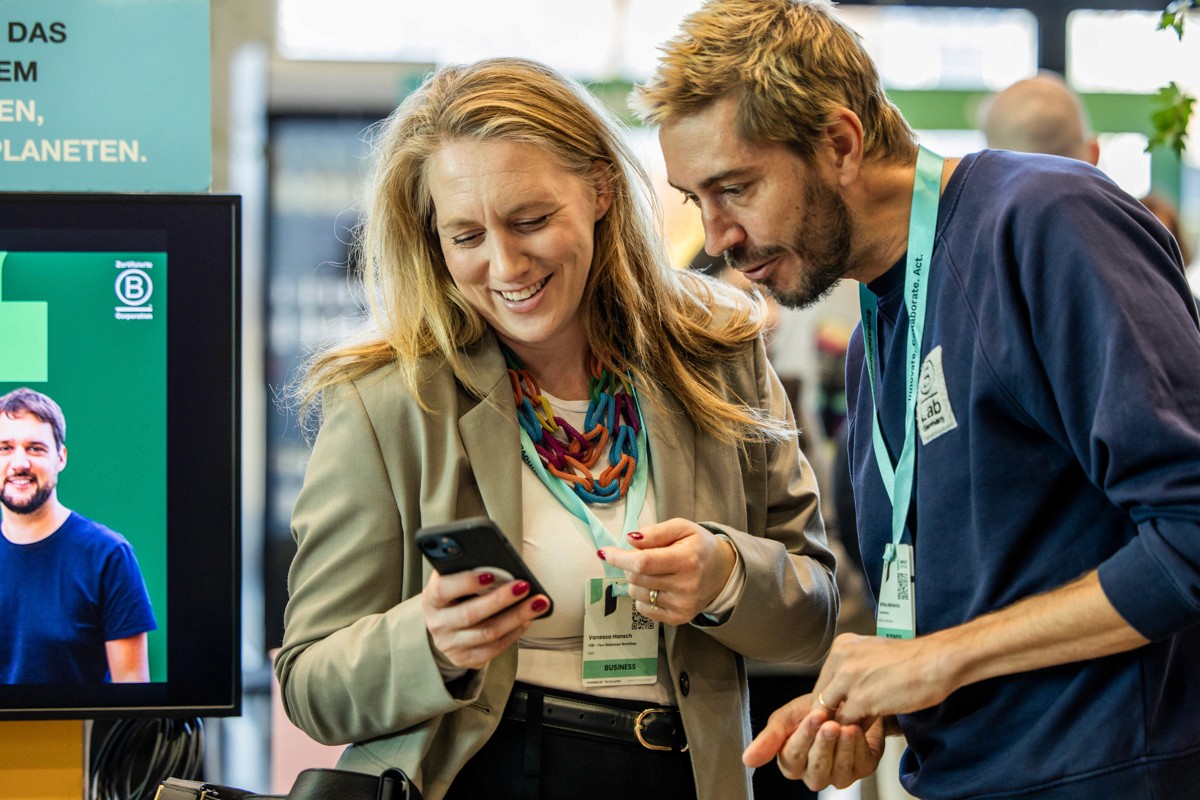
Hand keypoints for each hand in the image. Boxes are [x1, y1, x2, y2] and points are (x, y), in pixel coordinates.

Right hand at [421, 569, 549, 669]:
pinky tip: (528, 619)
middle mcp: (438, 624)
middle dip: (501, 599)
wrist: (445, 625)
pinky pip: (494, 648)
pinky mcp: (466, 658)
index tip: (491, 574)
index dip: (466, 582)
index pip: (443, 589)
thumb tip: (499, 561)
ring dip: (516, 617)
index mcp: (432, 599)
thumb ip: (467, 569)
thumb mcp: (452, 580)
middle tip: (524, 586)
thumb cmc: (455, 595)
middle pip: (471, 614)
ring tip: (537, 603)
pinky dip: (514, 632)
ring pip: (487, 633)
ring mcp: (451, 645)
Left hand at [597, 518, 735, 624]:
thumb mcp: (682, 527)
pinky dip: (643, 596)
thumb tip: (630, 539)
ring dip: (636, 581)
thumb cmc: (699, 546)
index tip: (604, 552)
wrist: (723, 572)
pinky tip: (657, 586)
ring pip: (637, 594)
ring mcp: (682, 605)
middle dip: (629, 566)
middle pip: (636, 578)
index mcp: (686, 560)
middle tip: (640, 557)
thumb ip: (656, 532)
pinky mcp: (679, 618)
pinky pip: (644, 609)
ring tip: (653, 572)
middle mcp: (685, 586)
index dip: (619, 558)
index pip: (643, 563)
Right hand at [743, 693, 884, 790]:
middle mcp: (814, 773)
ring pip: (838, 769)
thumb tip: (747, 760)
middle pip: (816, 767)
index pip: (793, 756)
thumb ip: (768, 738)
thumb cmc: (814, 708)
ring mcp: (838, 774)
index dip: (804, 736)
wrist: (844, 700)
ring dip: (842, 747)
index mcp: (792, 762)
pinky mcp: (862, 768)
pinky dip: (858, 747)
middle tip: (829, 722)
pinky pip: (860, 764)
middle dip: (823, 743)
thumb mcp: (787, 717)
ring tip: (845, 726)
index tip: (813, 716)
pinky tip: (856, 730)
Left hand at [812, 632, 955, 724]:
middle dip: (830, 715)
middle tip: (839, 729)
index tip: (835, 714)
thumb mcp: (874, 658)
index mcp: (842, 645)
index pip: (824, 680)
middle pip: (822, 696)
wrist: (937, 662)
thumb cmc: (914, 662)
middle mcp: (840, 657)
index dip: (830, 701)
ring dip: (841, 725)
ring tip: (851, 733)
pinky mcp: (861, 698)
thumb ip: (854, 673)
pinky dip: (854, 731)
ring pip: (830, 711)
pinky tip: (863, 734)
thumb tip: (843, 698)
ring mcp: (848, 678)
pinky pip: (847, 722)